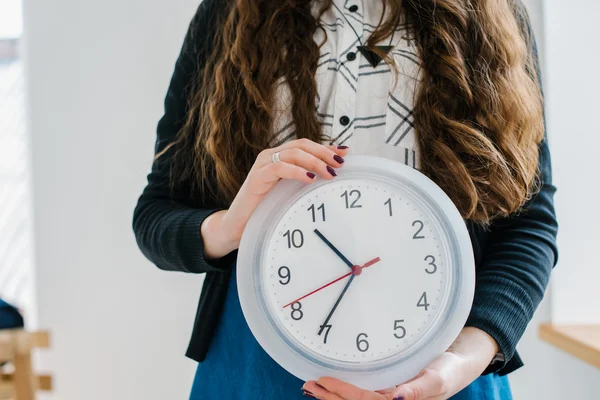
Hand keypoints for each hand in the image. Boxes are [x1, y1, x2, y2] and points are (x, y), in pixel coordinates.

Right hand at [200, 139, 348, 258]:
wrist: (240, 225)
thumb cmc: (266, 210)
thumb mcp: (291, 193)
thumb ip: (306, 182)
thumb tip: (331, 175)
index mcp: (280, 158)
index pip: (307, 145)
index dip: (326, 147)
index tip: (346, 153)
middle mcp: (271, 156)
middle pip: (302, 145)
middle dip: (323, 153)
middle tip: (339, 164)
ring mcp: (263, 164)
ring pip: (293, 153)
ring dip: (314, 162)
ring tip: (329, 173)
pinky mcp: (257, 176)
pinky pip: (279, 167)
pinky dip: (296, 171)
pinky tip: (309, 179)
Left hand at [302, 327, 498, 399]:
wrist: (459, 363)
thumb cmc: (450, 370)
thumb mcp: (438, 378)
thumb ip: (419, 389)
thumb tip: (398, 398)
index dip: (343, 393)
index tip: (323, 382)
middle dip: (330, 397)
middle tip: (308, 385)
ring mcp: (390, 398)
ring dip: (333, 396)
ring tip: (312, 387)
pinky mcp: (389, 391)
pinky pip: (363, 393)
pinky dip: (345, 391)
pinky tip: (331, 388)